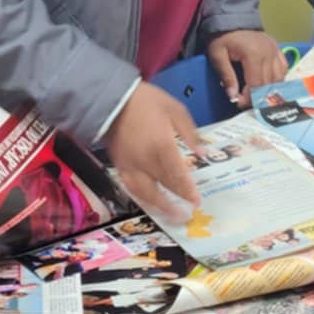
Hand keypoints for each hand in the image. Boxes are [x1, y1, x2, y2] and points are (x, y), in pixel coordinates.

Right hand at [107, 83, 203, 211]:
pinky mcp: (119, 166)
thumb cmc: (147, 102)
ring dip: (158, 206)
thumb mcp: (175, 109)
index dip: (187, 190)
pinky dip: (142, 198)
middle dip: (176, 201)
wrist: (112, 99)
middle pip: (163, 186)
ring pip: (144, 192)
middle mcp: (145, 160)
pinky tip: (151, 202)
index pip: (177, 175)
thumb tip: (202, 154)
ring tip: (170, 215)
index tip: (196, 201)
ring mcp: (130, 165)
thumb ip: (189, 133)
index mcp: (161, 145)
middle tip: (186, 214)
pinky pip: (131, 187)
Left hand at [206, 29, 286, 107]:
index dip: (249, 98)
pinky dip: (277, 80)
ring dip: (268, 90)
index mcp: (253, 55)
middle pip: (268, 85)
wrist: (233, 18)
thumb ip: (226, 76)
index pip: (256, 85)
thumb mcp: (217, 55)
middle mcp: (269, 54)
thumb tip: (232, 96)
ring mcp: (276, 51)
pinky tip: (268, 84)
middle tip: (246, 102)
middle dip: (257, 97)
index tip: (239, 103)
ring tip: (256, 95)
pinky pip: (283, 70)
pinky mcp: (279, 50)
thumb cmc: (223, 37)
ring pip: (278, 79)